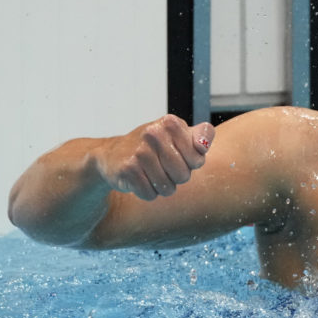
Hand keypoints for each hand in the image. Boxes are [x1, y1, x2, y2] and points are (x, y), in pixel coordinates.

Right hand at [96, 115, 213, 200]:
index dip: (192, 164)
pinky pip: (150, 194)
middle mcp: (154, 133)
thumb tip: (202, 146)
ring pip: (167, 188)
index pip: (198, 159)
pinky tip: (141, 180)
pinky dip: (148, 192)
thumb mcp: (180, 134)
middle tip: (164, 167)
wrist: (113, 153)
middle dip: (176, 177)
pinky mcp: (127, 169)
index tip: (181, 156)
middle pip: (183, 176)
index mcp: (171, 123)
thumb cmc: (154, 146)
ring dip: (163, 187)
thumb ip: (203, 135)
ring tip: (153, 174)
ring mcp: (139, 151)